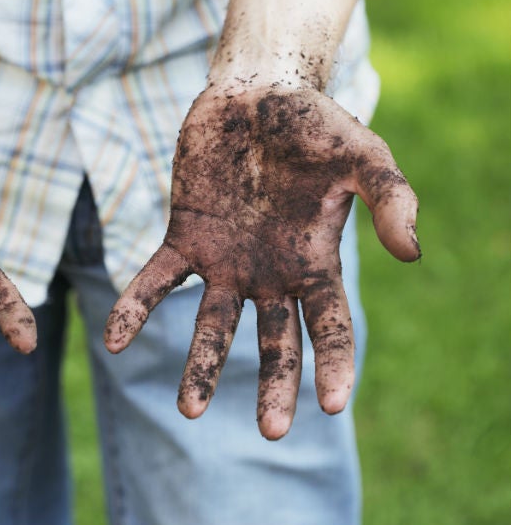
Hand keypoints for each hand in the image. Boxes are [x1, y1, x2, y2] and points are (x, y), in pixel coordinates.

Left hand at [105, 85, 419, 439]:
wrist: (254, 93)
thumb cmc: (314, 123)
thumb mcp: (363, 154)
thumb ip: (392, 198)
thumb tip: (412, 253)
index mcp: (314, 262)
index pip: (330, 326)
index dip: (334, 365)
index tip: (334, 405)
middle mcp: (269, 273)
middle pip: (274, 341)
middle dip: (273, 384)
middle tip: (270, 432)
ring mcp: (224, 261)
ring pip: (213, 324)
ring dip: (200, 365)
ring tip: (189, 410)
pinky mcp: (183, 239)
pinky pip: (157, 282)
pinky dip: (135, 309)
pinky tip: (113, 340)